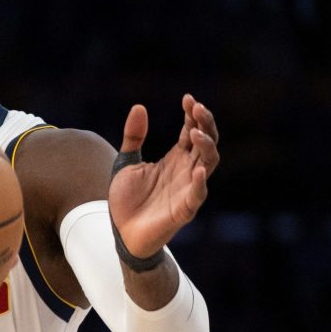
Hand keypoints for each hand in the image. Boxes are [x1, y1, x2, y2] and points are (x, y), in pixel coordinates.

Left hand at [109, 94, 219, 257]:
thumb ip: (134, 136)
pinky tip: (198, 170)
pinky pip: (197, 196)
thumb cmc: (128, 199)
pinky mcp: (183, 210)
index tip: (188, 98)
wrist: (122, 233)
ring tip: (194, 131)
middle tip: (197, 107)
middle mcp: (186, 171)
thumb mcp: (126, 162)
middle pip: (206, 143)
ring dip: (205, 147)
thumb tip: (139, 107)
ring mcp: (187, 189)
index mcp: (175, 159)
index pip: (191, 132)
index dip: (192, 115)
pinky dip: (200, 183)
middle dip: (205, 124)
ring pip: (208, 164)